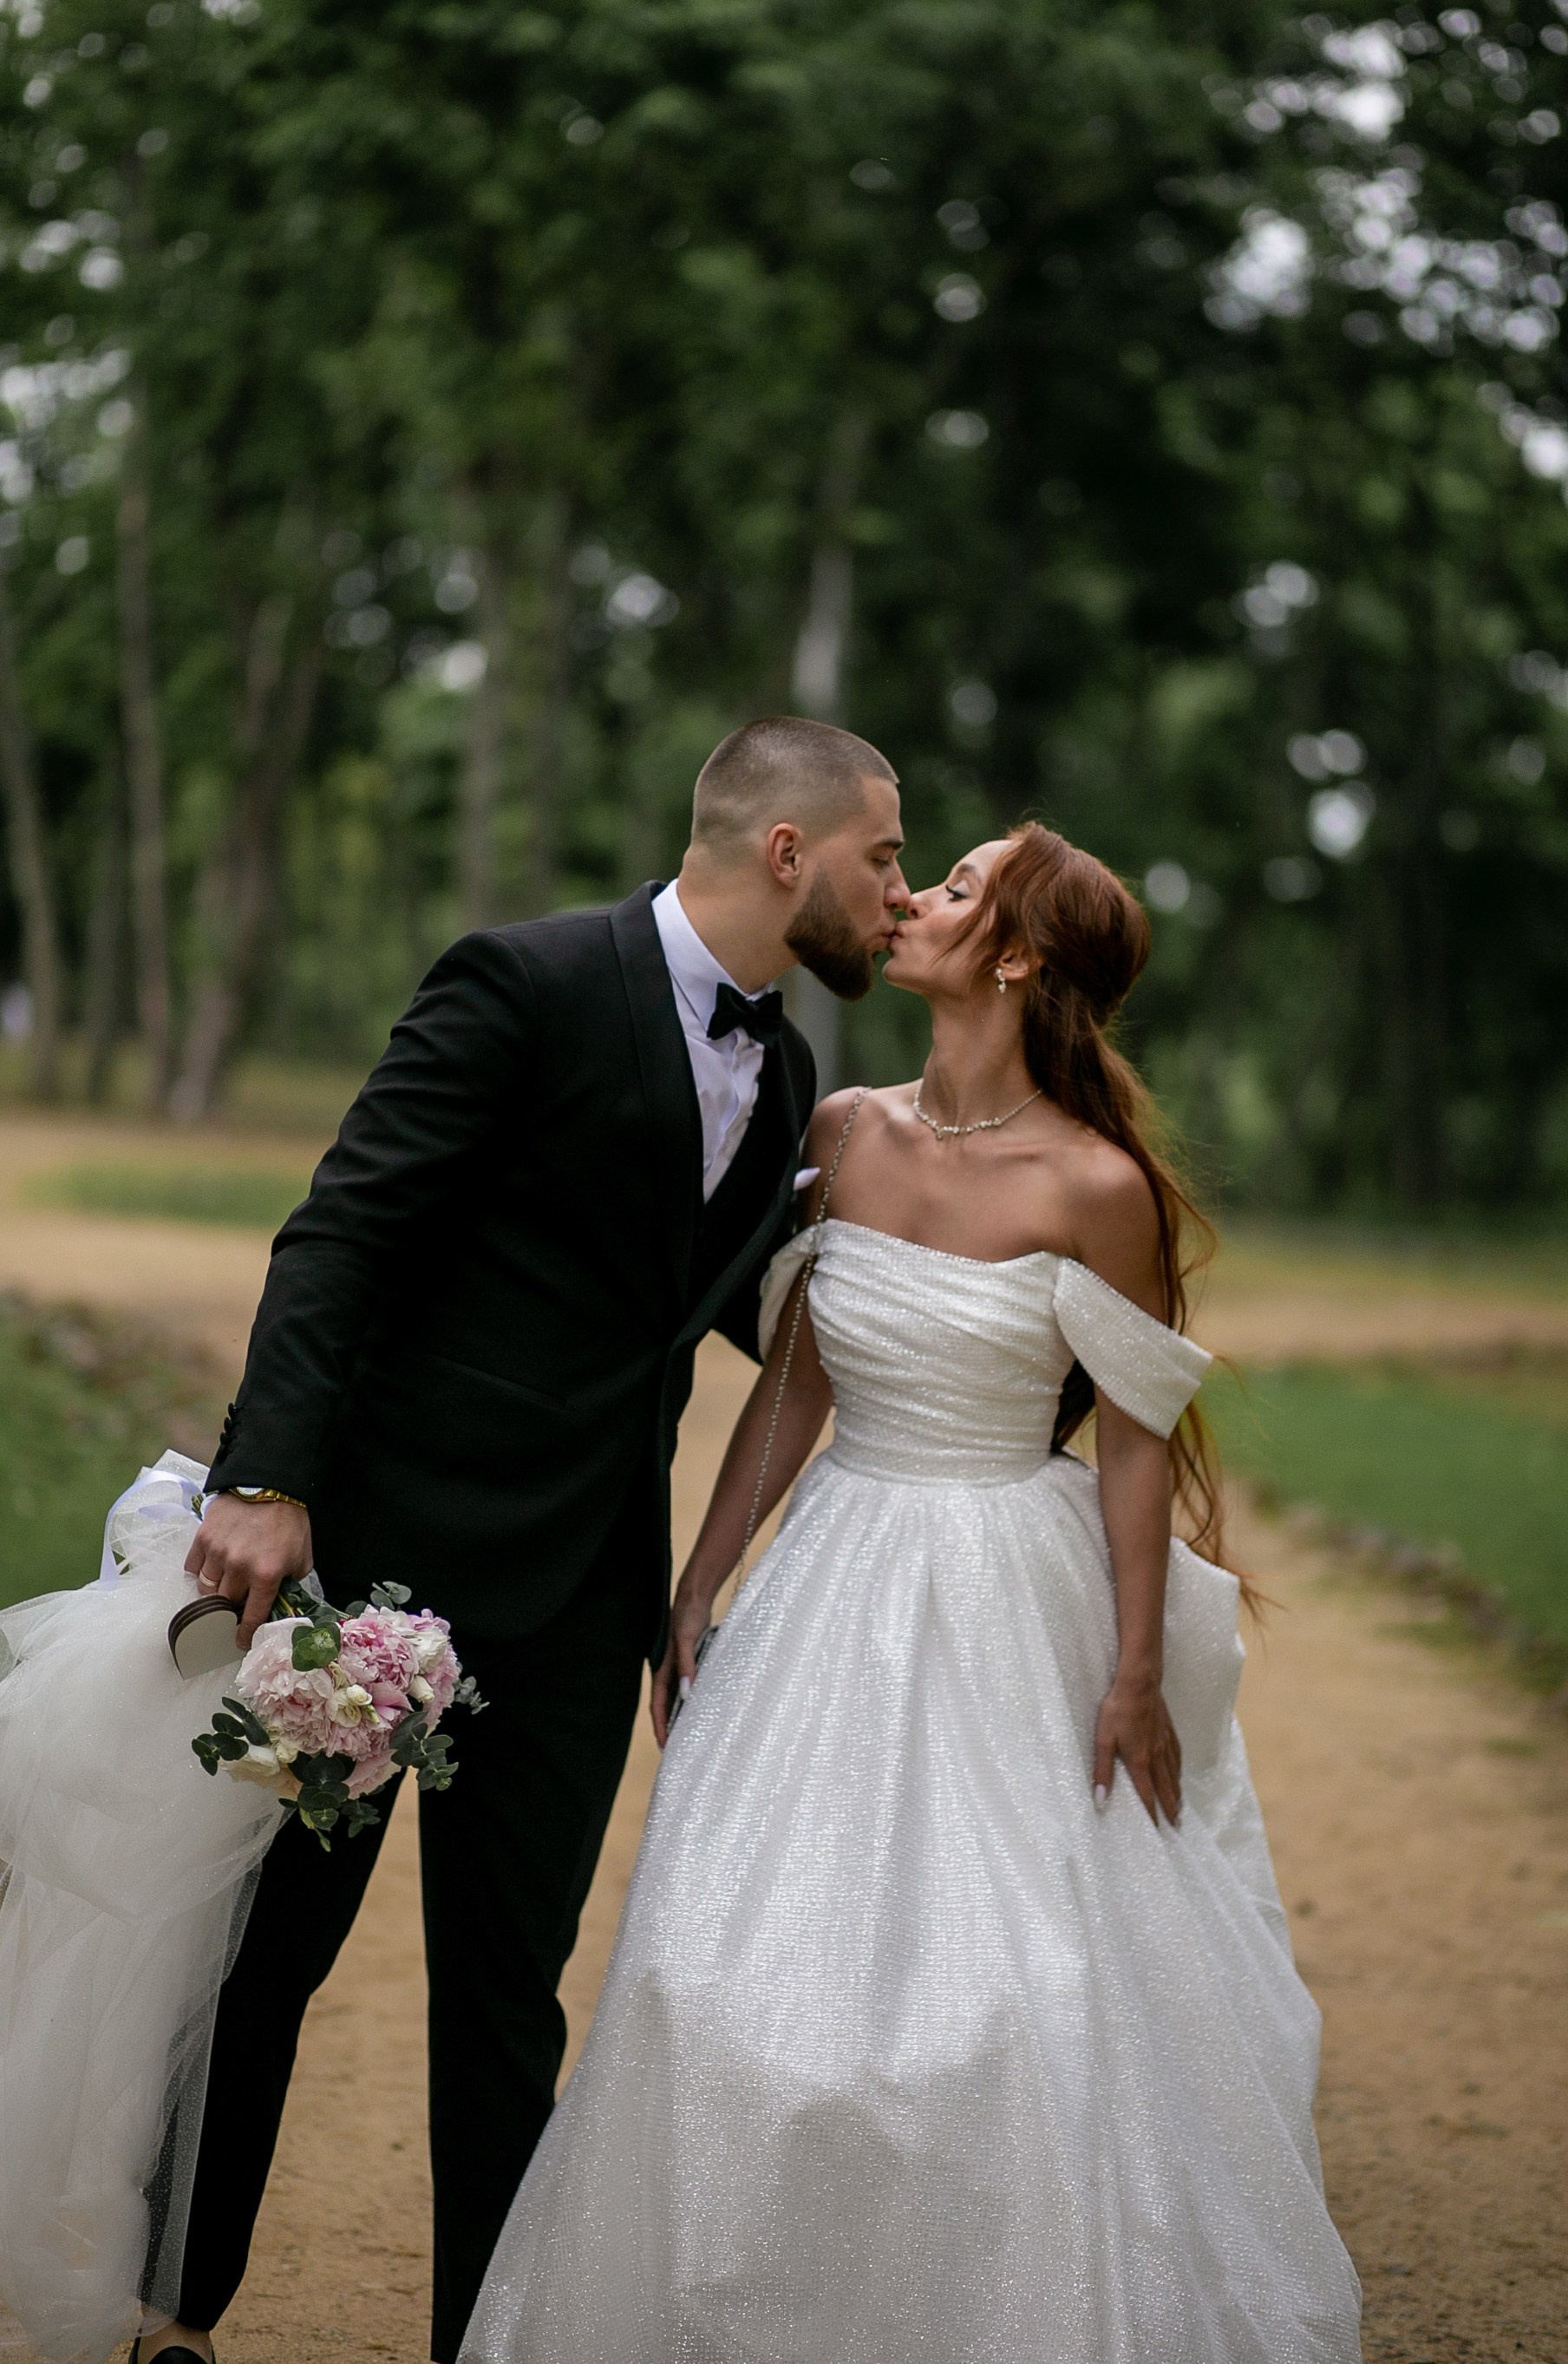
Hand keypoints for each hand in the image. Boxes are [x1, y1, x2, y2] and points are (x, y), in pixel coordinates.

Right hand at [183, 1493, 312, 1650]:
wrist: (270, 1484)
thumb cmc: (290, 1522)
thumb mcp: (302, 1556)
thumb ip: (290, 1582)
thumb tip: (279, 1602)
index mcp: (266, 1575)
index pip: (251, 1617)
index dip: (244, 1634)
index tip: (239, 1641)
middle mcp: (239, 1568)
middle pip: (225, 1604)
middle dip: (231, 1609)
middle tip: (234, 1607)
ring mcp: (218, 1553)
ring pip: (206, 1589)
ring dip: (214, 1593)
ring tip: (223, 1588)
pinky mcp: (203, 1538)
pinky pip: (193, 1568)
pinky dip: (200, 1573)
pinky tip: (210, 1570)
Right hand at [650, 1585, 714, 1748]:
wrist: (695, 1598)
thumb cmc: (687, 1617)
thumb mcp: (686, 1640)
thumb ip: (686, 1665)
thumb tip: (686, 1693)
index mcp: (661, 1670)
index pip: (657, 1705)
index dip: (660, 1726)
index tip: (664, 1746)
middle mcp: (668, 1672)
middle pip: (665, 1707)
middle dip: (667, 1728)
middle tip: (675, 1751)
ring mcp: (678, 1669)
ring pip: (676, 1699)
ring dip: (680, 1717)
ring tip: (687, 1737)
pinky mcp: (689, 1664)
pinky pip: (688, 1689)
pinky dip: (691, 1702)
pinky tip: (701, 1710)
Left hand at [1092, 1672, 1181, 1826]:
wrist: (1140, 1684)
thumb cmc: (1118, 1710)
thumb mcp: (1103, 1740)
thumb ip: (1102, 1771)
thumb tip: (1101, 1800)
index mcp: (1140, 1762)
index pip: (1147, 1796)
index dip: (1152, 1815)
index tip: (1157, 1831)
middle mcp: (1156, 1757)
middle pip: (1166, 1789)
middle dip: (1171, 1809)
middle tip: (1176, 1826)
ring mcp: (1165, 1743)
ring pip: (1174, 1775)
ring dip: (1177, 1794)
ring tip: (1179, 1807)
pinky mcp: (1169, 1731)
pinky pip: (1177, 1757)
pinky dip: (1179, 1771)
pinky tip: (1179, 1773)